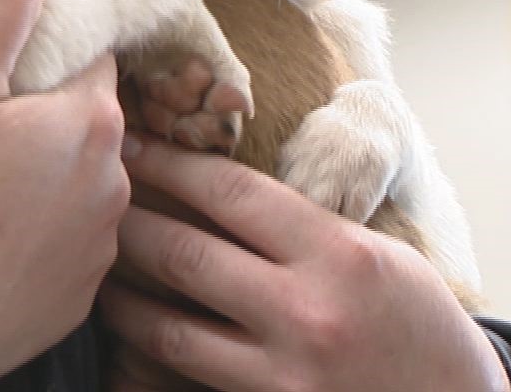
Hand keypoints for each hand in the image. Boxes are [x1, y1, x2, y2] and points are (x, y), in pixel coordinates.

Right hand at [0, 0, 128, 391]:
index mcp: (91, 119)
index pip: (90, 57)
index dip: (48, 51)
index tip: (4, 62)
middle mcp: (113, 185)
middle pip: (85, 126)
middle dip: (44, 118)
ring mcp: (95, 251)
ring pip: (77, 191)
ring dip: (43, 182)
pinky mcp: (68, 305)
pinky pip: (60, 252)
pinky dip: (32, 242)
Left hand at [101, 136, 509, 391]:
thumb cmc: (418, 322)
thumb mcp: (378, 254)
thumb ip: (306, 225)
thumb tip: (222, 187)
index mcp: (337, 254)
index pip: (231, 193)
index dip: (171, 163)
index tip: (133, 142)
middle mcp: (306, 313)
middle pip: (187, 255)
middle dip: (129, 220)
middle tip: (91, 194)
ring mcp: (284, 374)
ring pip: (171, 329)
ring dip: (121, 296)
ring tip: (93, 266)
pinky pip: (190, 379)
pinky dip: (149, 358)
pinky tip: (124, 338)